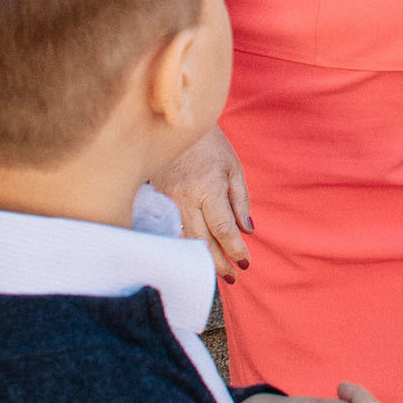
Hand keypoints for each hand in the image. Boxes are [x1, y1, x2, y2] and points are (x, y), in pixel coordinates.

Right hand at [151, 125, 250, 278]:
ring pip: (183, 239)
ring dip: (200, 258)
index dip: (234, 248)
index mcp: (208, 189)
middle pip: (201, 241)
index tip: (245, 262)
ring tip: (215, 272)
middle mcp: (185, 199)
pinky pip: (170, 230)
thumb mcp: (232, 167)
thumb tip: (247, 229)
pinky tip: (191, 255)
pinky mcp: (155, 201)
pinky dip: (182, 245)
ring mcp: (167, 201)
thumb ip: (240, 199)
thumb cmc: (210, 144)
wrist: (174, 125)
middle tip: (232, 277)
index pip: (223, 228)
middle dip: (218, 263)